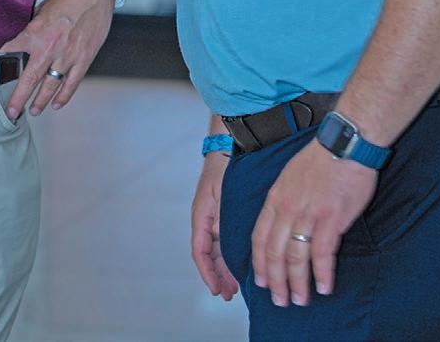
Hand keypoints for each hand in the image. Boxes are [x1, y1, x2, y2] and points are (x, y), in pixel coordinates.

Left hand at [0, 0, 114, 119]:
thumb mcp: (43, 7)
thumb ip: (34, 25)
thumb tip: (25, 35)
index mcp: (35, 32)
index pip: (10, 49)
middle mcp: (49, 48)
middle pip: (29, 79)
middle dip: (18, 98)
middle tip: (11, 112)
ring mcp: (67, 56)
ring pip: (51, 86)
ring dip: (41, 101)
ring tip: (33, 111)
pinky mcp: (84, 59)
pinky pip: (71, 83)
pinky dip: (64, 96)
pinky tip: (57, 105)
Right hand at [191, 152, 238, 299]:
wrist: (229, 144)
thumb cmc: (224, 167)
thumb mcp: (224, 198)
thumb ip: (224, 224)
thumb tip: (228, 252)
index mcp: (201, 215)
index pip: (199, 252)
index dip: (208, 274)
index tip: (216, 290)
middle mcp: (205, 218)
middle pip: (208, 254)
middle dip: (217, 276)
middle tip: (228, 295)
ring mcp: (214, 215)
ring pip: (217, 249)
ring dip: (224, 267)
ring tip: (234, 286)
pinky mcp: (224, 212)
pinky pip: (224, 238)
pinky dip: (229, 254)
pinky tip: (240, 263)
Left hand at [251, 139, 376, 307]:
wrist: (344, 143)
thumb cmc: (320, 157)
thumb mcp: (290, 176)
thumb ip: (284, 200)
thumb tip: (283, 223)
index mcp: (276, 197)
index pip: (260, 237)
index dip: (259, 263)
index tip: (261, 281)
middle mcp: (287, 208)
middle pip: (275, 253)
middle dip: (276, 281)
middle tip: (280, 300)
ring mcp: (308, 214)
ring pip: (296, 257)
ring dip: (297, 283)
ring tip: (301, 299)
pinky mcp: (331, 219)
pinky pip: (322, 254)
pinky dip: (323, 274)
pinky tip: (324, 287)